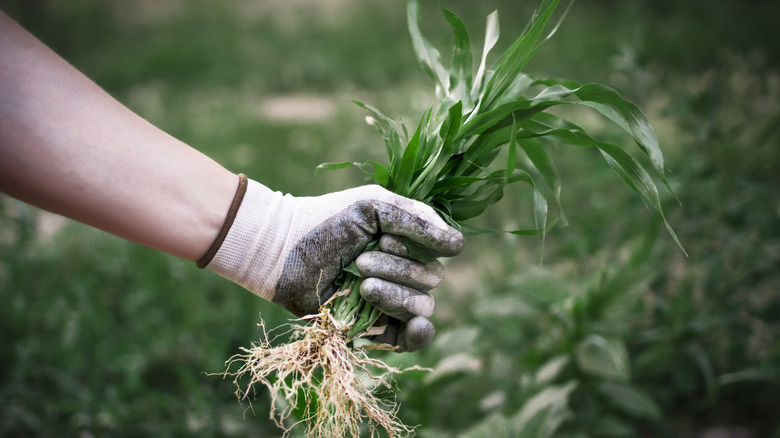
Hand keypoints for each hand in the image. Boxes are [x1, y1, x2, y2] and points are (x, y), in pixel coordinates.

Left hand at [201, 176, 463, 350]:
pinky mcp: (375, 328)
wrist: (282, 252)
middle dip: (399, 268)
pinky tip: (415, 325)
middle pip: (432, 278)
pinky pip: (411, 338)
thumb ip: (417, 219)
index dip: (423, 245)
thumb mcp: (374, 206)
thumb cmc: (327, 221)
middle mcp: (404, 269)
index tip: (388, 234)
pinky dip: (418, 334)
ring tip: (362, 283)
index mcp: (408, 240)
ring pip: (422, 306)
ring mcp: (391, 299)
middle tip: (361, 259)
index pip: (442, 249)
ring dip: (396, 294)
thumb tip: (458, 244)